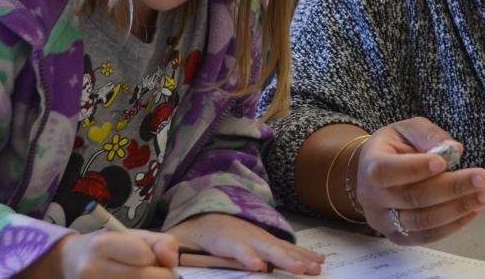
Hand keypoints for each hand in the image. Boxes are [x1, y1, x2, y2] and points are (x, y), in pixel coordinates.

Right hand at [18, 230, 179, 278]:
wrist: (71, 262)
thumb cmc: (107, 245)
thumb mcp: (130, 235)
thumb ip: (159, 242)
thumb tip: (172, 261)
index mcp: (101, 245)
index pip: (144, 256)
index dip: (155, 257)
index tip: (150, 256)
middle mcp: (92, 269)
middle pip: (145, 278)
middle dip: (158, 275)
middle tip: (153, 270)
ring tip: (137, 275)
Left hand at [168, 213, 323, 274]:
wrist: (207, 213)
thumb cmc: (193, 232)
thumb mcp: (178, 237)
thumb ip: (171, 245)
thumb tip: (166, 254)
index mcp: (222, 236)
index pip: (234, 247)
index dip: (245, 255)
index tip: (257, 266)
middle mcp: (245, 235)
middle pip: (266, 247)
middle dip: (285, 259)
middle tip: (301, 271)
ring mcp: (259, 237)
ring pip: (282, 248)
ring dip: (300, 258)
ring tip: (315, 268)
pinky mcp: (267, 242)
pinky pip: (288, 249)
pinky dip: (304, 255)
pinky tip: (318, 262)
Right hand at [354, 117, 484, 244]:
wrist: (375, 173)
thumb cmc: (394, 147)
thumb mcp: (408, 130)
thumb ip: (428, 135)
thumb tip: (454, 149)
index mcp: (370, 165)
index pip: (386, 171)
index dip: (415, 168)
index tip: (444, 162)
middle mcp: (372, 197)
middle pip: (412, 197)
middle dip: (452, 188)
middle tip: (484, 178)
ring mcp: (384, 222)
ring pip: (423, 221)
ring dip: (459, 209)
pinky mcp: (399, 237)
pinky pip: (429, 235)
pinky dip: (455, 223)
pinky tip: (474, 208)